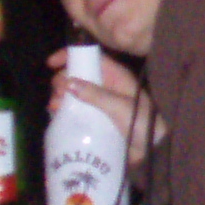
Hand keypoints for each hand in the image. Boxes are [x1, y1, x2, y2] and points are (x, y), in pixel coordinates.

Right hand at [46, 47, 161, 171]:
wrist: (153, 149)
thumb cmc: (142, 122)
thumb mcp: (119, 106)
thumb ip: (95, 94)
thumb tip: (68, 82)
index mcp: (115, 76)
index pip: (90, 57)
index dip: (70, 55)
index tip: (51, 63)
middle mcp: (106, 85)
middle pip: (78, 75)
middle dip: (62, 80)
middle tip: (57, 94)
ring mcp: (100, 102)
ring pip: (74, 92)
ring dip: (61, 97)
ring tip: (54, 107)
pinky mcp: (96, 118)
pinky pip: (77, 109)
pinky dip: (65, 110)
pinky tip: (56, 115)